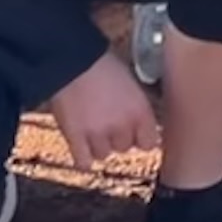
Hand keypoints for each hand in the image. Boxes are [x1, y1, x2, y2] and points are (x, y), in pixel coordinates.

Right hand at [43, 47, 159, 169]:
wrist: (71, 59)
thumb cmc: (101, 63)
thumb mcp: (130, 80)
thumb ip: (136, 104)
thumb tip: (137, 117)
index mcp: (140, 110)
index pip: (149, 143)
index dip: (141, 138)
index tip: (136, 134)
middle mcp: (122, 126)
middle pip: (125, 148)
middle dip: (118, 138)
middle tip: (109, 124)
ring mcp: (98, 134)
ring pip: (104, 155)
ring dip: (99, 145)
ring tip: (92, 130)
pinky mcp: (75, 138)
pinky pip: (84, 162)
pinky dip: (83, 158)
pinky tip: (82, 147)